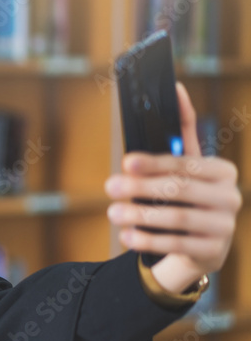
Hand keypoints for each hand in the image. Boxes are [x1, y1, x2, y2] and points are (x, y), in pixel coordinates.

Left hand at [105, 82, 241, 292]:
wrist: (200, 247)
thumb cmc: (185, 198)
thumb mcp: (184, 168)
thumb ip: (181, 135)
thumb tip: (175, 88)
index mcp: (222, 171)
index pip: (186, 164)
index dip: (155, 162)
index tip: (127, 161)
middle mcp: (230, 197)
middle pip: (180, 190)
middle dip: (141, 188)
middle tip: (110, 187)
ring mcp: (225, 226)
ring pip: (177, 219)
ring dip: (141, 215)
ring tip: (112, 212)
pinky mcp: (214, 252)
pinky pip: (177, 245)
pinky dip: (148, 239)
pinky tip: (125, 236)